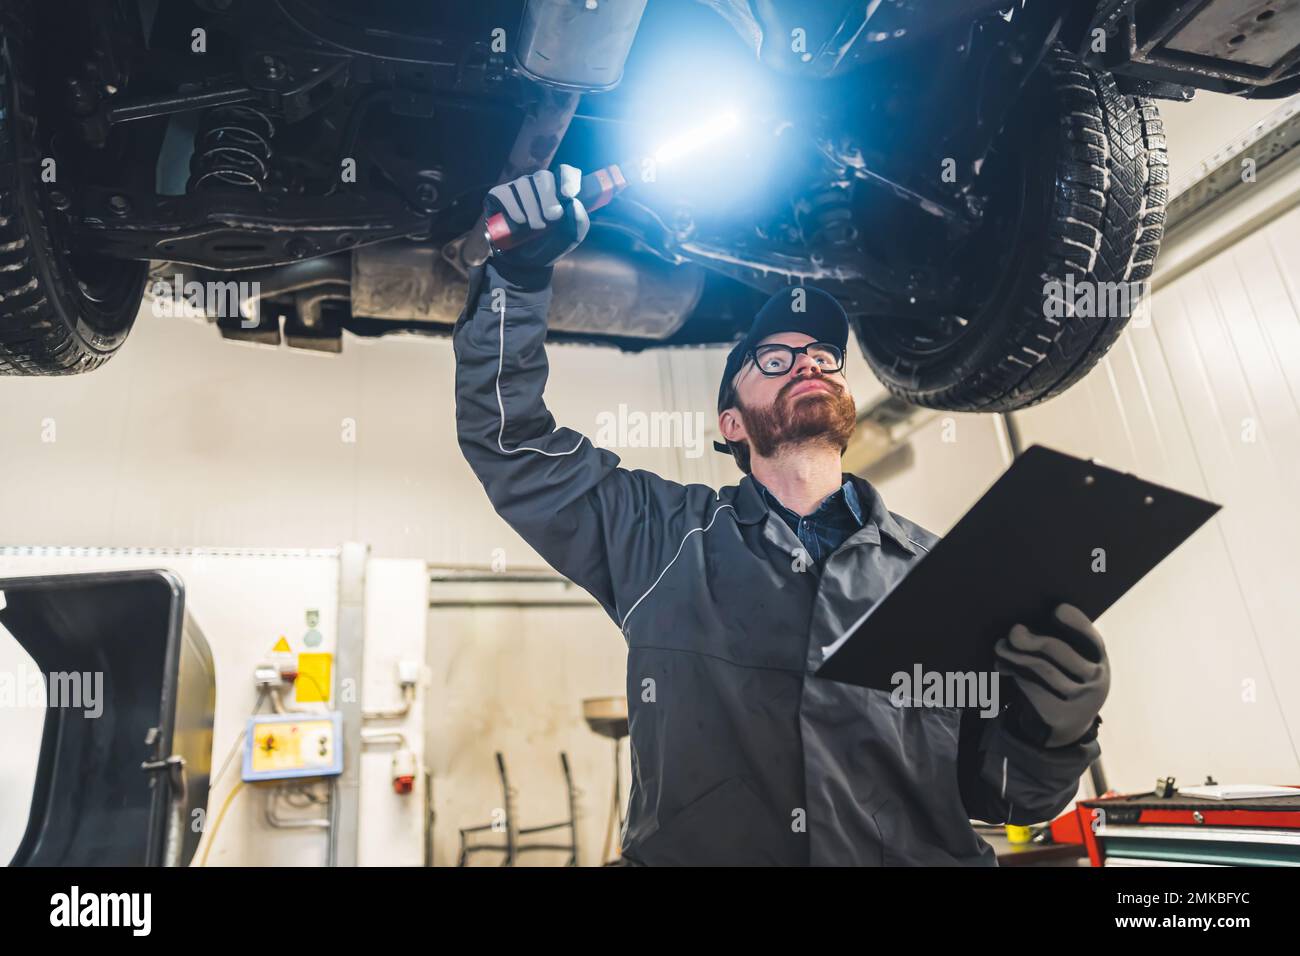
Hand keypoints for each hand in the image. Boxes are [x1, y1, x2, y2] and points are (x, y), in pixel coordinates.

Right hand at [484, 164, 588, 271]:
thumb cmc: (549, 245)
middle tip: (551, 219)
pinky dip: (513, 209)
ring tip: (535, 228)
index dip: (567, 179)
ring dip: (532, 209)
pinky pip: (505, 193)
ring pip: (524, 184)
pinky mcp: (499, 195)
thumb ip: (580, 223)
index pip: (566, 172)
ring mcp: (518, 187)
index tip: (568, 195)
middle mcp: (538, 184)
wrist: (525, 263)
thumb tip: (574, 203)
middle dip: (549, 199)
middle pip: (544, 176)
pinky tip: (519, 222)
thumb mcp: (570, 239)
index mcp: (559, 190)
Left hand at [994, 603, 1109, 747]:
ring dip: (1015, 655)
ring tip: (1000, 647)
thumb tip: (1022, 630)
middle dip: (1032, 638)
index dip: (1075, 621)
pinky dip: (1014, 674)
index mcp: (1098, 657)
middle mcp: (1095, 678)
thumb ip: (1059, 641)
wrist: (1072, 724)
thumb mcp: (1075, 661)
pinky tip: (1003, 666)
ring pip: (1041, 668)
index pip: (1089, 636)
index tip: (1056, 609)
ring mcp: (1079, 698)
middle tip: (1014, 631)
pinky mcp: (1059, 713)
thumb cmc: (1068, 678)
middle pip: (1058, 650)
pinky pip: (1032, 687)